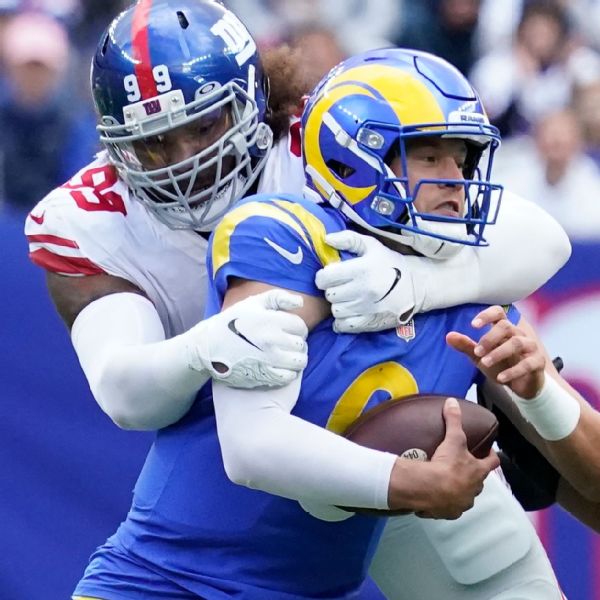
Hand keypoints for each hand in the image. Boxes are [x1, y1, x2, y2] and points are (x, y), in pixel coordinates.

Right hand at [189, 289, 307, 387]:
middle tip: (286, 343)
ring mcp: (268, 360)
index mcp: (269, 320)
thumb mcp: (252, 304)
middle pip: (301, 344)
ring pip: (299, 362)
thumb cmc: (231, 323)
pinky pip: (289, 376)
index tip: (288, 330)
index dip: (297, 328)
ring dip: (296, 359)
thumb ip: (278, 298)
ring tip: (286, 356)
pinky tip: (280, 368)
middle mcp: (271, 340)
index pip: (300, 326)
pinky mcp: (263, 375)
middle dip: (296, 343)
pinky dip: (288, 373)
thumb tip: (300, 302)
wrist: (207, 348)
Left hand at [315, 230, 416, 332]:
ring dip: (338, 305)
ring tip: (348, 299)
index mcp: (362, 269)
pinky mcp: (370, 323)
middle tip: (341, 286)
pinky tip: (350, 312)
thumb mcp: (372, 246)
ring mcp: (366, 309)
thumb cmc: (390, 263)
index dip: (323, 276)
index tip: (330, 276)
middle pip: (330, 295)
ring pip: (335, 310)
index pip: (326, 277)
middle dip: (332, 290)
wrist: (418, 285)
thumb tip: (326, 239)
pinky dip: (342, 320)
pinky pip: (343, 325)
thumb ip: (348, 239)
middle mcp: (363, 290)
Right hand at [388, 398, 498, 518]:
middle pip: (479, 482)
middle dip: (473, 476)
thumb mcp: (452, 439)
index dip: (491, 456)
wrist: (430, 489)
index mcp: (478, 472)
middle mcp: (474, 490)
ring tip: (447, 482)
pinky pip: (448, 507)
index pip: (492, 463)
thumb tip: (452, 401)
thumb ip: (453, 419)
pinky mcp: (448, 513)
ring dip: (459, 491)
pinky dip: (444, 502)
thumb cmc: (447, 465)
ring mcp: (462, 503)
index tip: (487, 452)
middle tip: (463, 467)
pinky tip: (435, 497)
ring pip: (465, 497)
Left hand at [447, 305, 544, 398]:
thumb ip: (466, 346)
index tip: (473, 325)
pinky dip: (513, 371)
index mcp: (504, 330)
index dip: (487, 315)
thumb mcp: (480, 356)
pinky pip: (528, 363)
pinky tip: (500, 378)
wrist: (521, 385)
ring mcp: (530, 347)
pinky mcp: (538, 362)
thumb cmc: (500, 365)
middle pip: (506, 326)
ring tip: (485, 363)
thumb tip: (448, 336)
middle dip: (489, 338)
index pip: (498, 313)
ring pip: (517, 343)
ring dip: (498, 353)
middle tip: (477, 352)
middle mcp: (518, 335)